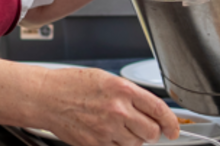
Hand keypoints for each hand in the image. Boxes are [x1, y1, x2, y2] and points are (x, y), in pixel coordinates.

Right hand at [35, 67, 179, 145]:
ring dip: (132, 138)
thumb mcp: (106, 80)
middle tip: (141, 126)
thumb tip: (150, 111)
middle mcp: (117, 110)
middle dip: (150, 132)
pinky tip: (106, 133)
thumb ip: (130, 96)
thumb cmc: (72, 85)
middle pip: (151, 132)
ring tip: (116, 126)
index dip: (171, 123)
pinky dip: (117, 145)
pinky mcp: (96, 144)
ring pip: (136, 144)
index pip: (159, 110)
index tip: (173, 129)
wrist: (46, 97)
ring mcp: (107, 130)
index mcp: (122, 90)